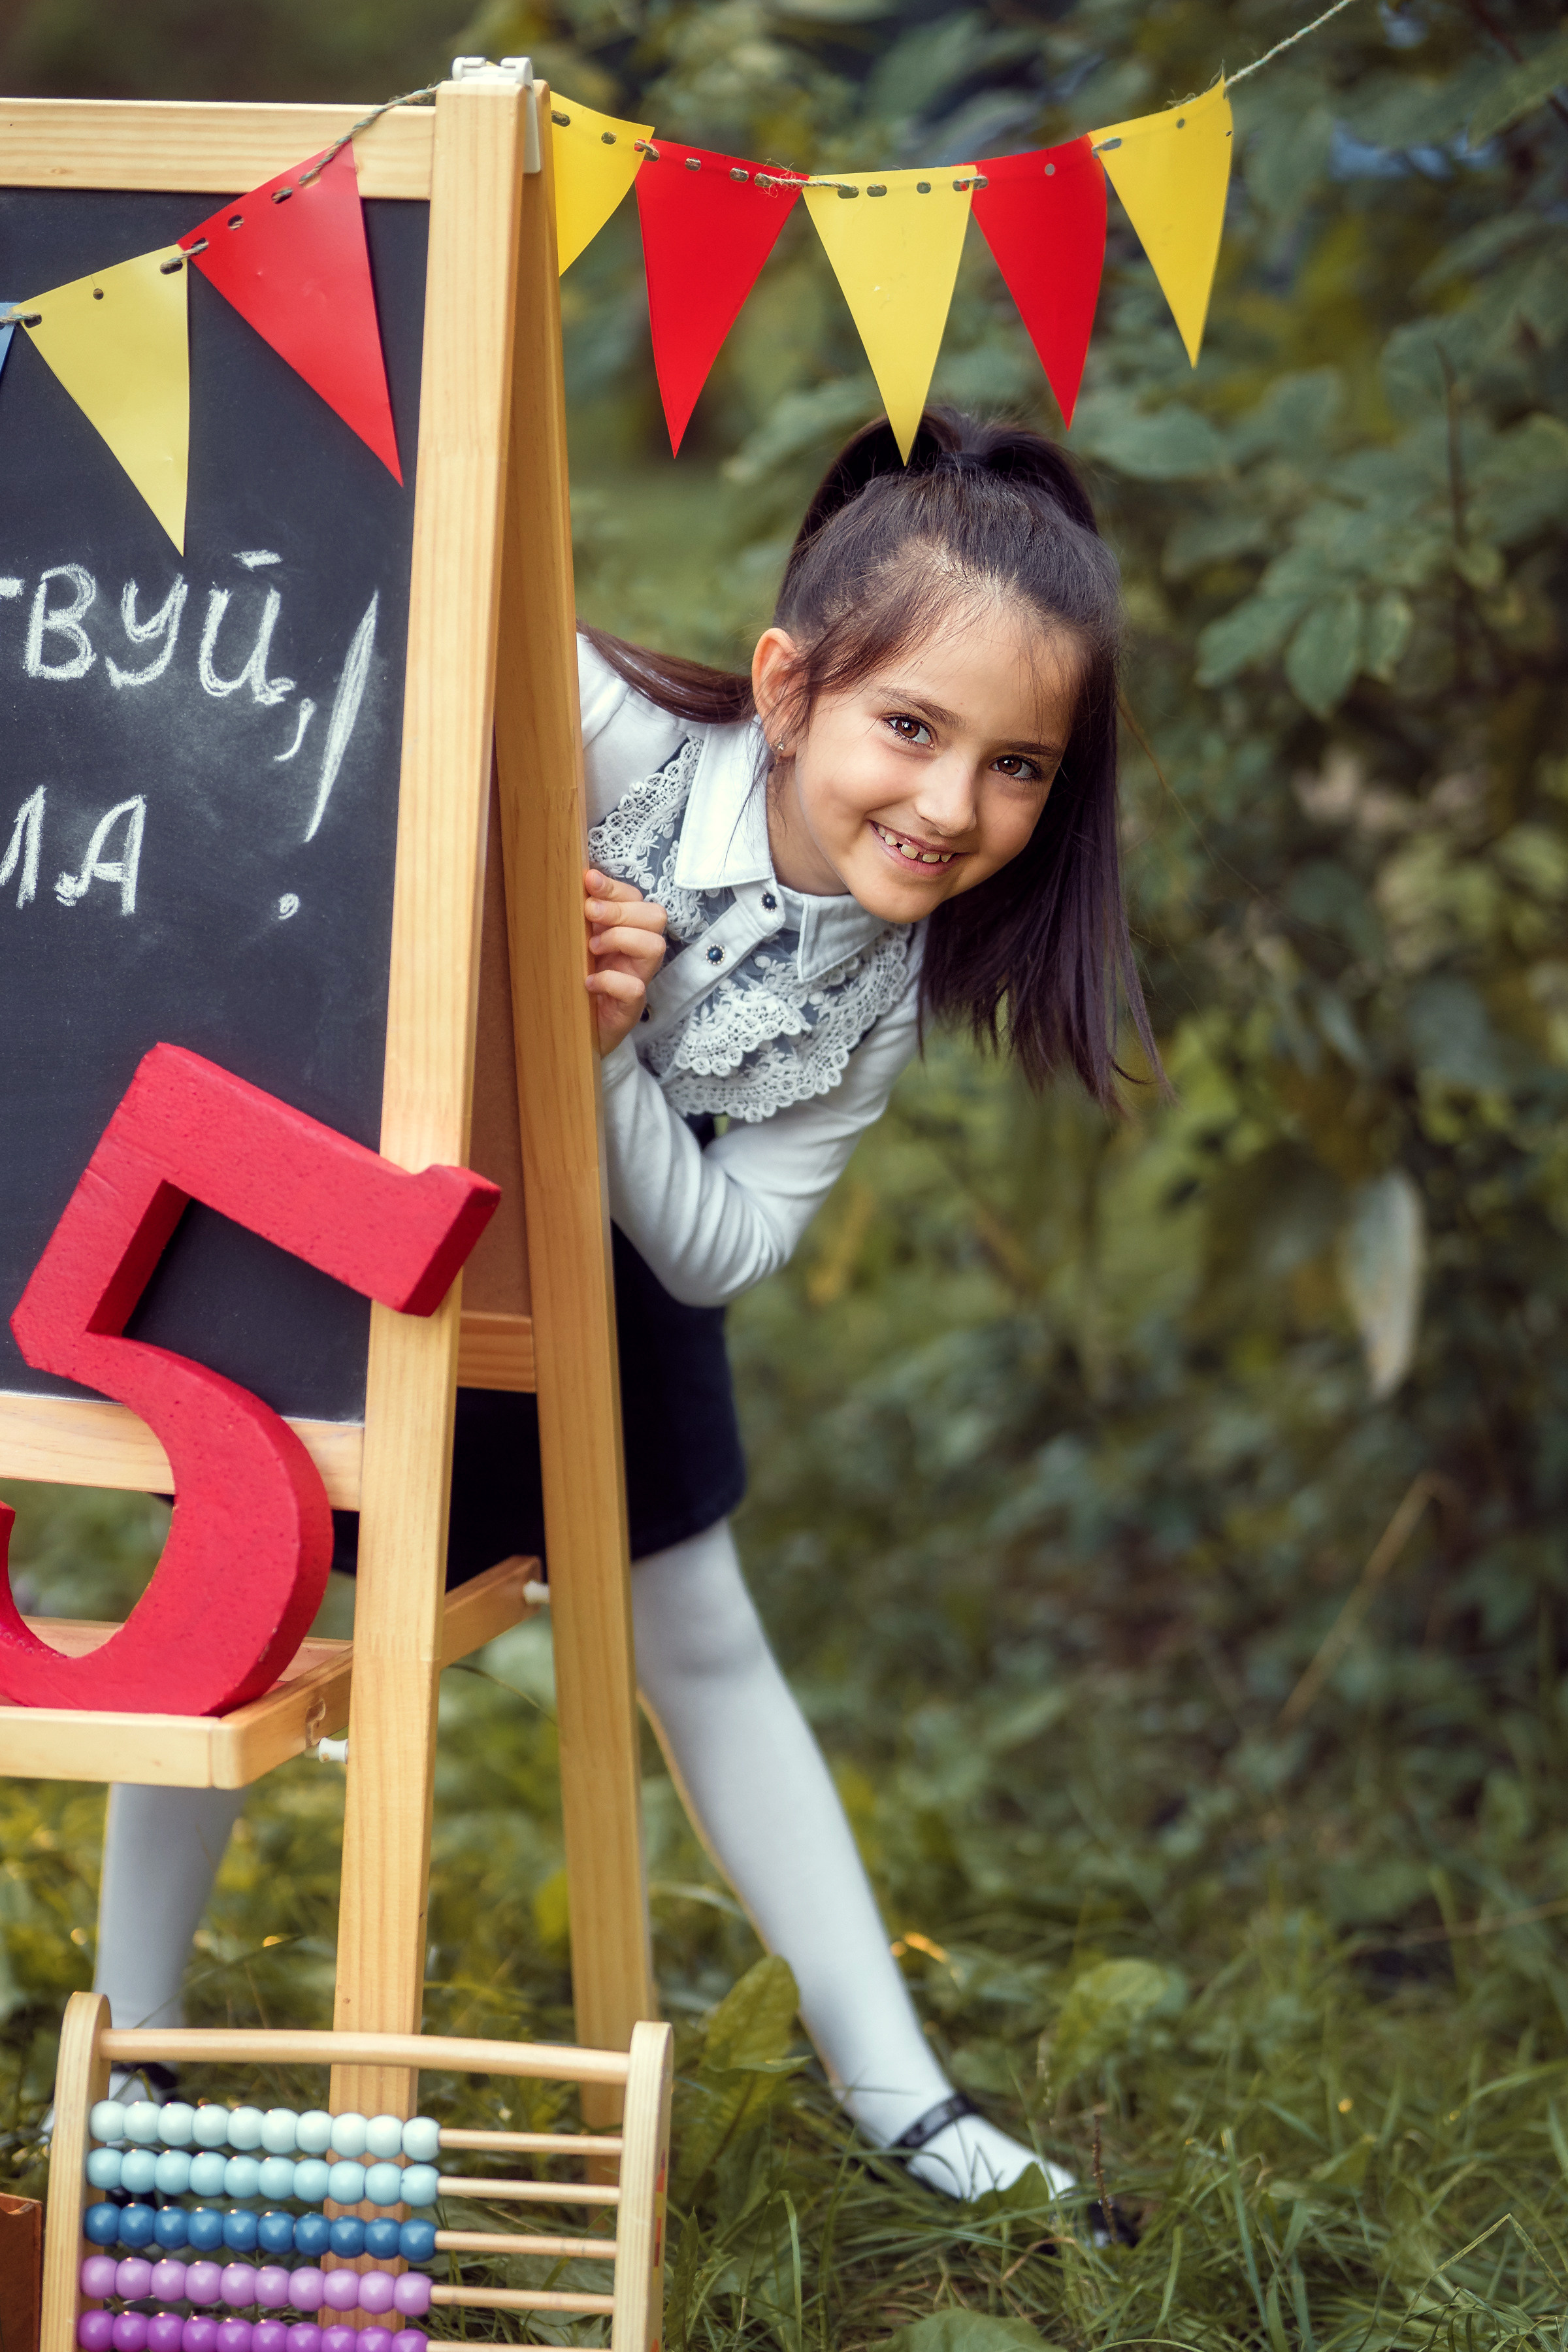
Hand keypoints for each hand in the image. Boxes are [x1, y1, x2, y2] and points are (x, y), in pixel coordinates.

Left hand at [585, 867, 667, 1055]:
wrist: (573, 1030)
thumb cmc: (577, 980)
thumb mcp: (578, 942)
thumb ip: (581, 918)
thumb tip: (573, 883)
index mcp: (628, 931)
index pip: (637, 899)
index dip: (615, 888)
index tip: (588, 880)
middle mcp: (640, 953)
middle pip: (655, 916)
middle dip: (621, 910)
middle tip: (590, 914)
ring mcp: (639, 979)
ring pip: (654, 947)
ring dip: (621, 939)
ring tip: (592, 948)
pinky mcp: (631, 1008)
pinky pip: (634, 988)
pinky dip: (609, 980)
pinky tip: (588, 982)